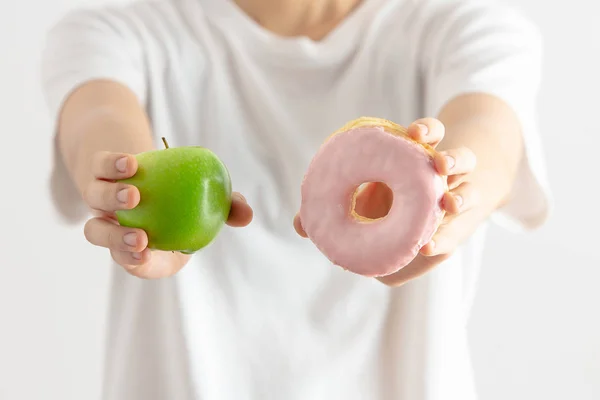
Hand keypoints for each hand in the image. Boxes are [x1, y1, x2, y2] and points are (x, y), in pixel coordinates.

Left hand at [81, 151, 252, 278]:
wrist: (159, 164)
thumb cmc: (191, 193)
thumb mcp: (214, 202)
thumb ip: (228, 209)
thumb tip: (248, 215)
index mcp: (144, 243)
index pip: (137, 263)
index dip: (137, 264)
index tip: (147, 255)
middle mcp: (116, 225)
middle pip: (105, 239)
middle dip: (118, 242)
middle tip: (140, 237)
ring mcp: (101, 202)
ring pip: (94, 209)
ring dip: (111, 204)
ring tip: (135, 194)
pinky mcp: (96, 174)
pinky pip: (99, 171)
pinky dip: (112, 168)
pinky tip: (131, 163)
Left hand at [293, 118, 478, 286]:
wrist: (428, 225)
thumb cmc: (392, 207)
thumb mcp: (368, 202)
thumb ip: (337, 211)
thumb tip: (300, 225)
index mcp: (420, 158)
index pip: (431, 135)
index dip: (426, 131)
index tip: (414, 133)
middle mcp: (444, 178)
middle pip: (459, 158)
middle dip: (451, 159)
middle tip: (438, 163)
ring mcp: (456, 203)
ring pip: (469, 193)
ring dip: (461, 197)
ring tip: (450, 203)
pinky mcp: (457, 232)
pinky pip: (458, 233)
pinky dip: (446, 237)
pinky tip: (430, 246)